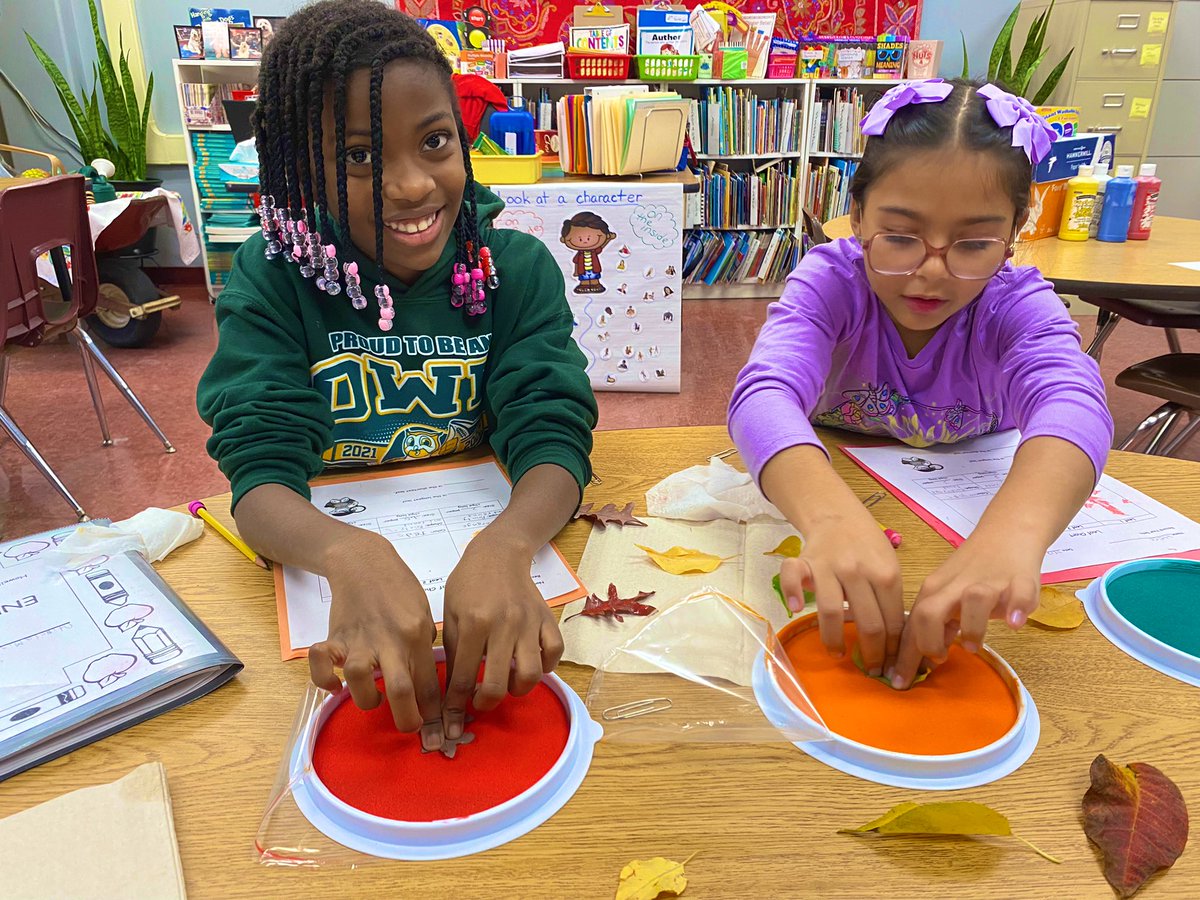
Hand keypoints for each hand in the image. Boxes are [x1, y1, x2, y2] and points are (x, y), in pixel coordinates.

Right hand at [308, 530, 443, 749]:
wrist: (364, 561)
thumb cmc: (399, 589)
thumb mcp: (424, 613)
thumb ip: (425, 647)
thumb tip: (428, 683)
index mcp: (416, 634)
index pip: (428, 683)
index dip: (433, 713)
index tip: (435, 730)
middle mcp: (389, 639)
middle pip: (400, 690)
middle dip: (407, 719)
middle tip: (411, 729)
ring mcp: (360, 638)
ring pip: (360, 679)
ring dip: (367, 699)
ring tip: (373, 699)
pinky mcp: (334, 636)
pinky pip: (321, 662)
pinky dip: (324, 680)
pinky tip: (335, 686)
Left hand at [441, 528, 563, 739]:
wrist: (498, 553)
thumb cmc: (468, 584)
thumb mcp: (450, 614)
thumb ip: (453, 651)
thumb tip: (453, 689)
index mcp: (474, 623)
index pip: (463, 677)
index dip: (455, 704)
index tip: (452, 718)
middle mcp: (503, 625)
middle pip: (498, 683)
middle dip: (486, 703)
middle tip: (480, 702)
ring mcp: (529, 623)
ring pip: (531, 674)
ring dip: (517, 689)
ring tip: (507, 685)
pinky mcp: (547, 620)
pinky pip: (554, 654)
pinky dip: (545, 667)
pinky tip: (530, 665)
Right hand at [779, 506, 902, 675]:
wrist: (839, 517)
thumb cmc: (868, 548)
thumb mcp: (890, 567)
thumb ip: (892, 599)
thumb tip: (897, 643)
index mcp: (886, 574)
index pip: (893, 622)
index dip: (893, 648)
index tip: (891, 665)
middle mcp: (857, 571)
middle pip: (868, 623)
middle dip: (872, 654)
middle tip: (871, 669)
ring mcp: (828, 566)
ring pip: (831, 610)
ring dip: (835, 640)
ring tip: (839, 655)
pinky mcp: (803, 561)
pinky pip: (792, 577)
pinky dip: (792, 592)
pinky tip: (798, 609)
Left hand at [891, 533, 1040, 688]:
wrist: (1006, 533)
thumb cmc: (973, 571)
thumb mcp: (947, 595)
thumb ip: (936, 623)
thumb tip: (922, 658)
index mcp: (935, 591)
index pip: (912, 625)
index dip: (904, 656)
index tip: (897, 682)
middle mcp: (956, 586)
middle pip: (930, 612)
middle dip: (928, 642)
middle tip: (938, 659)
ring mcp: (989, 581)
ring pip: (973, 600)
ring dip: (971, 628)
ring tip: (971, 646)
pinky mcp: (1020, 579)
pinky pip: (1019, 594)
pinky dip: (1017, 608)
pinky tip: (1014, 623)